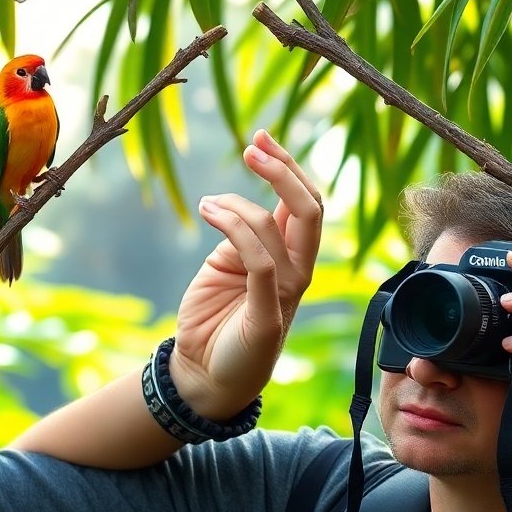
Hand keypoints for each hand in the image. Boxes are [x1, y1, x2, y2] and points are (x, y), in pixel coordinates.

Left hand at [168, 130, 323, 418]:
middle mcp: (298, 272)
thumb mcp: (228, 266)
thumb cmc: (214, 319)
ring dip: (239, 203)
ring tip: (207, 204)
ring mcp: (286, 295)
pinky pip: (260, 262)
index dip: (288, 166)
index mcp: (292, 258)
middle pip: (310, 209)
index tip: (260, 137)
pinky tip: (210, 211)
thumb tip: (243, 201)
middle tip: (252, 145)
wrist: (201, 375)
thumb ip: (244, 236)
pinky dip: (235, 228)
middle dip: (283, 170)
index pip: (307, 203)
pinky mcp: (267, 316)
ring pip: (278, 228)